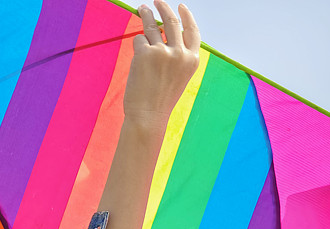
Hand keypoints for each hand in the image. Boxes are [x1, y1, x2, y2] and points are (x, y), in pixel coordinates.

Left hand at [124, 1, 199, 128]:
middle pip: (172, 22)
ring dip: (146, 15)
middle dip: (164, 8)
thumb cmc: (159, 99)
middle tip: (157, 1)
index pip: (192, 31)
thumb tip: (160, 32)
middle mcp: (180, 53)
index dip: (186, 16)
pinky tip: (137, 57)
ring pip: (152, 27)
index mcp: (192, 60)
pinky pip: (138, 40)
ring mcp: (163, 52)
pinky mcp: (145, 53)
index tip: (180, 6)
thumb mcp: (176, 76)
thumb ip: (175, 55)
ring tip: (141, 9)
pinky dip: (137, 45)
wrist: (148, 115)